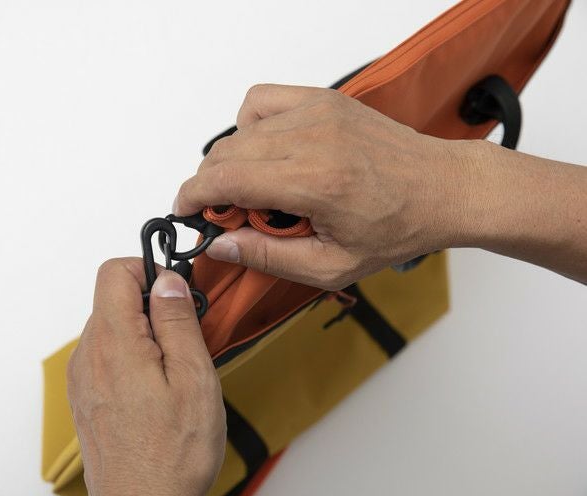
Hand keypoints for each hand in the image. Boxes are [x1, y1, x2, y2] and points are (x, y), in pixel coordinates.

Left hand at [67, 259, 225, 495]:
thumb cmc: (170, 455)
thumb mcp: (192, 378)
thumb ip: (177, 320)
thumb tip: (167, 281)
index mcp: (113, 342)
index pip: (114, 271)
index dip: (148, 270)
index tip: (175, 293)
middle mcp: (88, 355)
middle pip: (113, 298)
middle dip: (153, 306)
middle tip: (185, 338)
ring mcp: (83, 377)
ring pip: (113, 327)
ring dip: (145, 334)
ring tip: (174, 371)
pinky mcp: (87, 396)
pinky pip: (108, 355)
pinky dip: (134, 357)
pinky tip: (157, 389)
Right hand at [173, 84, 479, 289]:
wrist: (441, 188)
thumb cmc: (396, 227)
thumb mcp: (332, 266)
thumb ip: (268, 257)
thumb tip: (220, 244)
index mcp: (316, 183)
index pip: (226, 179)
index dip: (193, 196)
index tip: (185, 210)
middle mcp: (313, 139)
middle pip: (225, 153)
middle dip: (211, 185)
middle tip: (230, 214)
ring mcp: (318, 112)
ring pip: (238, 129)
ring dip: (232, 161)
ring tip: (258, 187)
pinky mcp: (322, 99)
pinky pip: (260, 102)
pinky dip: (251, 127)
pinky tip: (269, 152)